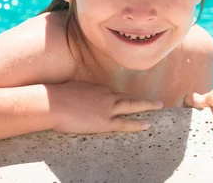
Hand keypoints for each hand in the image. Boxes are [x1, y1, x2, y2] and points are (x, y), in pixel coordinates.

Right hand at [47, 81, 162, 133]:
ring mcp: (107, 108)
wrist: (53, 103)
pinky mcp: (104, 121)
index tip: (124, 104)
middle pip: (128, 97)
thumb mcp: (72, 90)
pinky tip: (147, 125)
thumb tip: (81, 98)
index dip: (120, 100)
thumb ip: (81, 93)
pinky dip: (137, 123)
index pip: (113, 94)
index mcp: (98, 87)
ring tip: (159, 107)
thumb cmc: (57, 97)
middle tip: (158, 102)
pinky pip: (125, 123)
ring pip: (131, 106)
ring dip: (147, 106)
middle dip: (143, 100)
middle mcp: (106, 95)